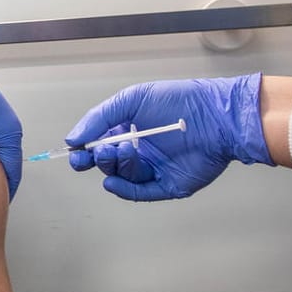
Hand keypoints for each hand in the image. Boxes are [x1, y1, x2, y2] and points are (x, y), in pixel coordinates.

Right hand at [64, 74, 271, 200]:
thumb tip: (74, 139)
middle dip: (98, 159)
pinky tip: (113, 182)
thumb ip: (99, 117)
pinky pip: (140, 192)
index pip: (99, 144)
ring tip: (124, 151)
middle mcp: (141, 149)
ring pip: (123, 176)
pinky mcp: (168, 184)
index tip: (75, 152)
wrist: (217, 117)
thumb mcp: (132, 99)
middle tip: (99, 152)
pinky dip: (124, 190)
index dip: (84, 150)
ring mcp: (154, 168)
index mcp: (130, 128)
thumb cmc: (181, 101)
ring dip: (116, 167)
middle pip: (108, 163)